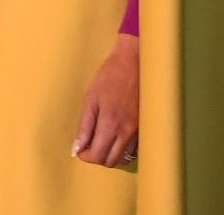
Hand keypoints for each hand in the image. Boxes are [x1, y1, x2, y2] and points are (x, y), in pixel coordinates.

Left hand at [73, 34, 138, 166]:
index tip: (80, 148)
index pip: (97, 156)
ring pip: (124, 157)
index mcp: (111, 124)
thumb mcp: (90, 99)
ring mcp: (139, 130)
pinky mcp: (145, 126)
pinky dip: (123, 148)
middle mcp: (127, 131)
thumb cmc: (109, 76)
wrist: (134, 62)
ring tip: (103, 137)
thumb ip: (84, 127)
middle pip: (111, 161)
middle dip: (97, 156)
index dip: (85, 156)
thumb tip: (78, 148)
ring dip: (111, 153)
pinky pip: (134, 148)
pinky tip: (116, 135)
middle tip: (90, 143)